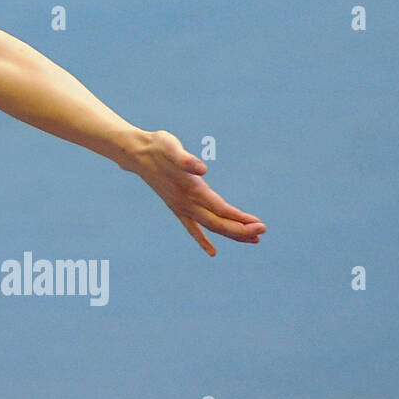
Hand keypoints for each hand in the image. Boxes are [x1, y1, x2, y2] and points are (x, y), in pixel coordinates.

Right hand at [123, 130, 265, 255]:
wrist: (136, 153)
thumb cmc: (157, 147)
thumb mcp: (171, 146)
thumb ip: (185, 159)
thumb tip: (201, 169)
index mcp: (190, 190)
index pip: (221, 210)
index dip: (241, 219)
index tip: (260, 225)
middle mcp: (186, 203)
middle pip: (218, 224)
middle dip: (241, 230)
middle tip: (263, 232)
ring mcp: (181, 207)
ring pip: (209, 227)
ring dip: (231, 234)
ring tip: (253, 240)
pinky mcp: (177, 206)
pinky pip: (192, 228)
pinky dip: (203, 240)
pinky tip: (212, 251)